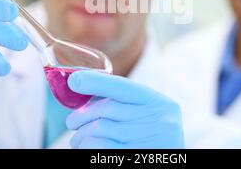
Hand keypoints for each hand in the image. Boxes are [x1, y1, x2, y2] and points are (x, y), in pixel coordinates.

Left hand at [66, 70, 184, 148]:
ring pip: (100, 129)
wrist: (168, 162)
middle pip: (107, 108)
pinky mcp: (138, 158)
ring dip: (81, 135)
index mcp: (157, 103)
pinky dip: (87, 146)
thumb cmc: (149, 138)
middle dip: (82, 115)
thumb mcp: (145, 115)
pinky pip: (101, 147)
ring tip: (77, 140)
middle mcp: (158, 120)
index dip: (96, 82)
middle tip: (72, 122)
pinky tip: (85, 147)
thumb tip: (84, 92)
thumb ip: (122, 104)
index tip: (75, 80)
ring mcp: (151, 141)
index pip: (123, 87)